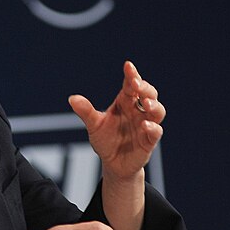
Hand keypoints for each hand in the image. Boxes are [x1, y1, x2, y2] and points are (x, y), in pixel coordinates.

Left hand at [68, 60, 164, 180]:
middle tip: (136, 84)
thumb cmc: (105, 140)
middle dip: (145, 88)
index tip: (128, 66)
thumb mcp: (94, 125)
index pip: (131, 85)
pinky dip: (152, 128)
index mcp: (125, 102)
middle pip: (149, 93)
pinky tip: (145, 125)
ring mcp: (146, 125)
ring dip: (154, 105)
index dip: (132, 75)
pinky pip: (156, 132)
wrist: (112, 164)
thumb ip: (86, 112)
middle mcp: (138, 111)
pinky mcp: (149, 141)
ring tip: (145, 103)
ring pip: (157, 111)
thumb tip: (72, 98)